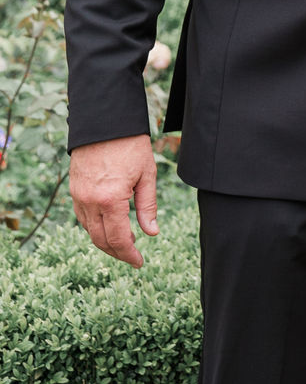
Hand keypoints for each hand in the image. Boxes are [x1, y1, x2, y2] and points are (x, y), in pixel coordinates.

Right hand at [69, 134, 158, 268]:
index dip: (129, 255)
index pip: (118, 239)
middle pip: (101, 240)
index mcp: (111, 199)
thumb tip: (152, 232)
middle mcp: (90, 201)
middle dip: (117, 253)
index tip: (139, 262)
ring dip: (105, 242)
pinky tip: (108, 226)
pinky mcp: (74, 189)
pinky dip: (94, 228)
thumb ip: (148, 206)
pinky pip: (82, 217)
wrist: (104, 121)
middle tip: (133, 257)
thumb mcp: (146, 174)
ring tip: (124, 244)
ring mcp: (79, 196)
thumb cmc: (130, 144)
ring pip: (89, 231)